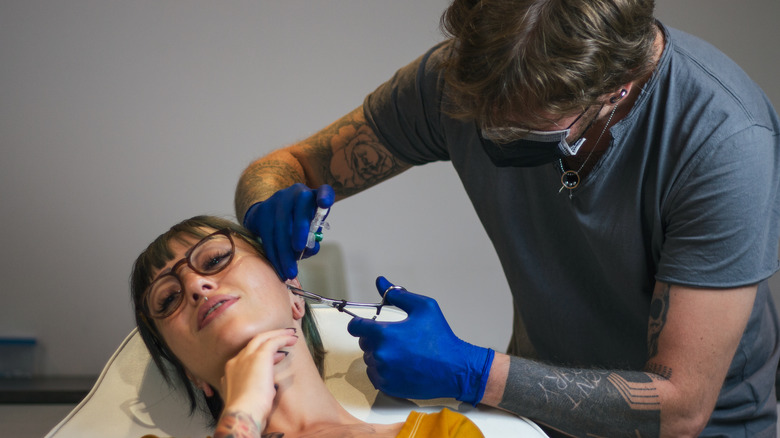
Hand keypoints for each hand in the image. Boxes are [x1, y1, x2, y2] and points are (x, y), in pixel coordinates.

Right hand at [219, 328, 298, 425]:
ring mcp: (246, 357)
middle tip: (283, 337)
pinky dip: (283, 338)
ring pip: (262, 338)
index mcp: (231, 372)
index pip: (247, 356)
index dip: (262, 354)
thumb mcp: (249, 398)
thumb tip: (270, 387)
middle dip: (269, 338)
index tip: (276, 356)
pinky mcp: (259, 356)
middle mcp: (236, 361)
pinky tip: (292, 339)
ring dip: (277, 335)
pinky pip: (272, 341)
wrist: (244, 413)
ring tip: (291, 335)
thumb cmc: (248, 412)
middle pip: (253, 343)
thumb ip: (257, 389)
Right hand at [242, 184, 334, 279]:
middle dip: (299, 229)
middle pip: (300, 208)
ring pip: (281, 225)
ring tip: (290, 272)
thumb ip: (313, 237)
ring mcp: (278, 199)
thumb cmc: (298, 224)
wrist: (270, 214)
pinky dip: (274, 254)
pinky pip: (267, 234)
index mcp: (314, 196)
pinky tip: (278, 267)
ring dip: (285, 251)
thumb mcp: (310, 228)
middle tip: (299, 249)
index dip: (325, 196)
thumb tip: (311, 248)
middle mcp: (297, 193)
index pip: (324, 191)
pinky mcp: (263, 210)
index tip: (325, 204)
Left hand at [347, 277, 493, 405]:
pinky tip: (400, 365)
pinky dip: (383, 370)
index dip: (359, 323)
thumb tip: (381, 282)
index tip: (365, 324)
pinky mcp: (387, 387)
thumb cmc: (441, 338)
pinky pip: (375, 375)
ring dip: (380, 354)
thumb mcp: (423, 307)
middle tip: (396, 338)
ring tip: (402, 353)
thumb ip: (398, 294)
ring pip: (370, 359)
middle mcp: (380, 354)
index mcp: (384, 334)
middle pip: (364, 343)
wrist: (455, 369)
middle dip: (375, 338)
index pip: (355, 327)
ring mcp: (383, 372)